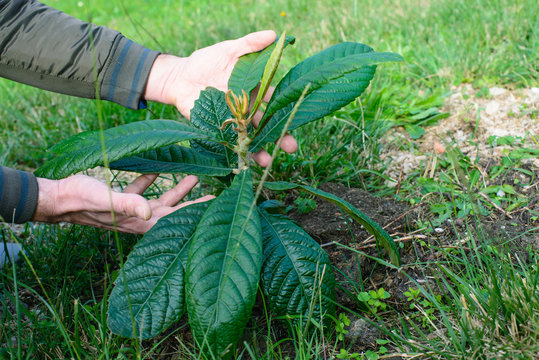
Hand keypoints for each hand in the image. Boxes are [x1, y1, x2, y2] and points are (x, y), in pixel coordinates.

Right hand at [33, 174, 212, 233]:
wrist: (55, 197)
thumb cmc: (79, 199)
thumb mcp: (105, 199)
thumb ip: (128, 204)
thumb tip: (149, 212)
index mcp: (138, 223)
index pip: (175, 222)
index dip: (195, 215)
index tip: (214, 207)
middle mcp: (138, 219)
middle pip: (174, 213)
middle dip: (194, 204)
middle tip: (215, 195)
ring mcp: (129, 210)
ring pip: (160, 201)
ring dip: (177, 190)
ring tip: (194, 176)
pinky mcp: (120, 200)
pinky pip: (141, 191)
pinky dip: (152, 181)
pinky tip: (159, 168)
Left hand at [143, 31, 297, 165]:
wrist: (178, 76)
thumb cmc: (205, 61)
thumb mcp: (228, 50)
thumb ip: (249, 44)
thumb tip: (274, 35)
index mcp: (253, 91)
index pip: (273, 102)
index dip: (285, 109)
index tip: (297, 118)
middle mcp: (246, 109)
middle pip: (266, 124)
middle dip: (279, 136)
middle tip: (291, 148)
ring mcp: (231, 122)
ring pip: (249, 138)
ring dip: (259, 151)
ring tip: (266, 162)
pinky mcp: (216, 130)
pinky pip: (228, 143)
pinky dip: (235, 152)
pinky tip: (242, 160)